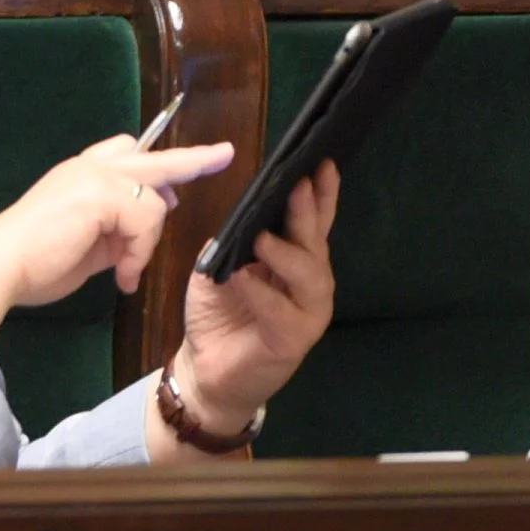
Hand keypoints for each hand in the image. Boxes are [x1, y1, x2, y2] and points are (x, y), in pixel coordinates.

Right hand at [0, 135, 234, 350]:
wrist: (1, 264)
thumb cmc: (33, 262)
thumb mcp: (87, 246)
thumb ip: (115, 233)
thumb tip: (143, 232)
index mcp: (80, 176)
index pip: (126, 153)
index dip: (156, 163)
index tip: (184, 166)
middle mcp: (88, 168)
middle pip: (153, 156)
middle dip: (192, 158)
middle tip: (224, 154)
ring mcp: (94, 177)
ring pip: (153, 200)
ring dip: (147, 240)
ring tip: (124, 270)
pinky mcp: (101, 194)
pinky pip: (144, 222)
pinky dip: (138, 253)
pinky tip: (120, 274)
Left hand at [174, 160, 339, 431]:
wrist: (208, 368)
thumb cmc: (218, 311)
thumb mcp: (218, 264)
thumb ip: (234, 239)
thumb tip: (244, 212)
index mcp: (293, 258)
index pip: (311, 221)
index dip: (320, 193)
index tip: (321, 162)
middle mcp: (308, 282)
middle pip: (315, 240)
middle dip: (308, 212)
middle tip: (300, 184)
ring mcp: (307, 312)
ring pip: (310, 276)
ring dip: (286, 254)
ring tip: (262, 239)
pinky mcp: (293, 341)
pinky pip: (283, 313)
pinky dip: (262, 294)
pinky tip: (244, 279)